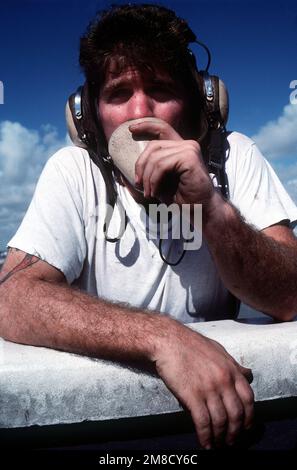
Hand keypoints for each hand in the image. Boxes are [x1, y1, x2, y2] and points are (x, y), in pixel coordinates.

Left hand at [129, 120, 214, 206]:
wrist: (201, 209)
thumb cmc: (182, 197)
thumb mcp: (160, 181)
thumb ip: (149, 171)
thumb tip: (126, 171)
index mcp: (180, 147)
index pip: (162, 128)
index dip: (146, 126)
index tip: (131, 129)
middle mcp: (187, 144)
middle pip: (153, 146)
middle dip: (141, 166)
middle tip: (139, 185)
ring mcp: (189, 149)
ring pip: (156, 158)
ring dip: (148, 178)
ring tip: (149, 193)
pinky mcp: (190, 157)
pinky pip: (162, 166)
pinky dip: (155, 180)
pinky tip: (156, 192)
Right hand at [152, 322, 253, 448]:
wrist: (168, 341)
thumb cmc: (191, 344)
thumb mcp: (218, 350)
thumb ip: (234, 365)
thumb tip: (248, 374)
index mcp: (231, 370)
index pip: (248, 399)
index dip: (249, 417)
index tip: (246, 427)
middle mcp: (223, 381)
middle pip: (236, 414)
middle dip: (235, 432)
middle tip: (231, 441)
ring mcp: (208, 389)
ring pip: (221, 421)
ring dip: (220, 437)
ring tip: (218, 444)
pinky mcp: (192, 396)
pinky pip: (203, 422)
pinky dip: (205, 436)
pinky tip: (205, 443)